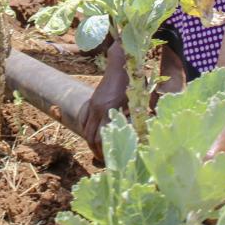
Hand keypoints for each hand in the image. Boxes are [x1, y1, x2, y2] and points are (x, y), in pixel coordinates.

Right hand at [79, 41, 128, 161]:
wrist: (121, 63)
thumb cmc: (133, 81)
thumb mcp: (138, 101)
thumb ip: (138, 118)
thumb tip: (142, 137)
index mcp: (109, 110)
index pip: (101, 139)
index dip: (105, 153)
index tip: (112, 162)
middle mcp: (97, 109)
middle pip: (90, 137)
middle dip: (96, 152)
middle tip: (105, 161)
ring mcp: (92, 105)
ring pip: (85, 130)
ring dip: (90, 143)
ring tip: (99, 152)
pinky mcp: (91, 101)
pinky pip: (83, 119)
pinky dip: (86, 130)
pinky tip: (92, 136)